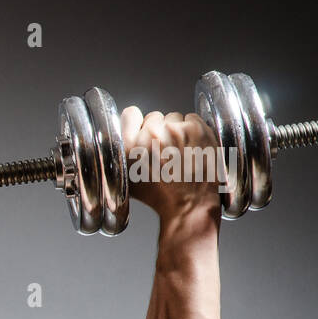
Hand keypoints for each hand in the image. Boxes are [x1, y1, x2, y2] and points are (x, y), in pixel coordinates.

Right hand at [120, 106, 222, 222]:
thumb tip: (125, 133)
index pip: (130, 114)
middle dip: (158, 132)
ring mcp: (175, 129)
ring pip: (174, 118)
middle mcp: (150, 134)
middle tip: (164, 152)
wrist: (189, 204)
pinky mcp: (196, 129)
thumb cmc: (160, 196)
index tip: (143, 135)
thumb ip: (121, 153)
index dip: (137, 125)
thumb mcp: (126, 178)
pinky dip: (192, 130)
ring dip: (176, 131)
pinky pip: (191, 118)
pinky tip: (191, 149)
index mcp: (129, 145)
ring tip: (180, 152)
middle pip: (154, 117)